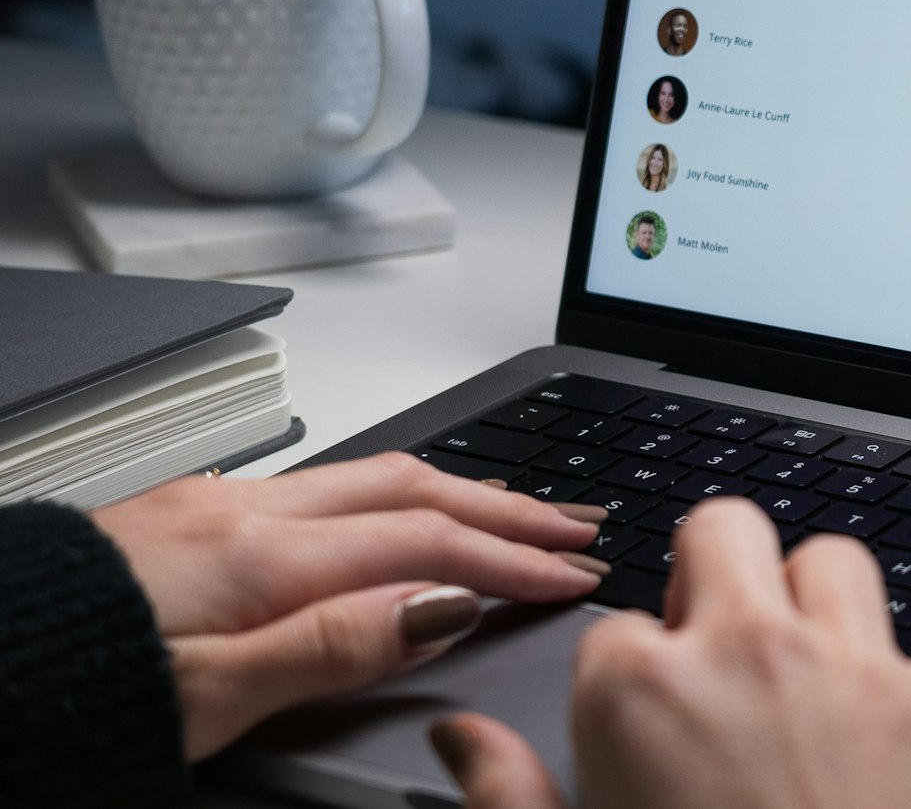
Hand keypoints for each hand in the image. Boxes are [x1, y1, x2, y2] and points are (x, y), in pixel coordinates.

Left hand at [91, 452, 608, 758]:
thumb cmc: (64, 693)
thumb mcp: (208, 700)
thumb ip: (331, 647)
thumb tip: (442, 605)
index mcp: (264, 557)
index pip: (427, 545)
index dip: (513, 560)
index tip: (577, 575)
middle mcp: (250, 512)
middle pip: (415, 489)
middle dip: (509, 505)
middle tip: (580, 525)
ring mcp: (220, 504)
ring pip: (373, 476)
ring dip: (461, 489)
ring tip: (517, 507)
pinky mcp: (192, 514)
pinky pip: (328, 484)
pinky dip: (398, 492)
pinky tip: (405, 506)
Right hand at [432, 498, 910, 808]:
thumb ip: (511, 794)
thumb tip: (463, 738)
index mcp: (641, 694)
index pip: (615, 627)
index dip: (630, 669)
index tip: (644, 709)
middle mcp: (748, 654)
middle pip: (724, 532)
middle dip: (713, 568)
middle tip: (716, 631)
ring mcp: (857, 671)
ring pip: (837, 558)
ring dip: (821, 587)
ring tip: (814, 631)